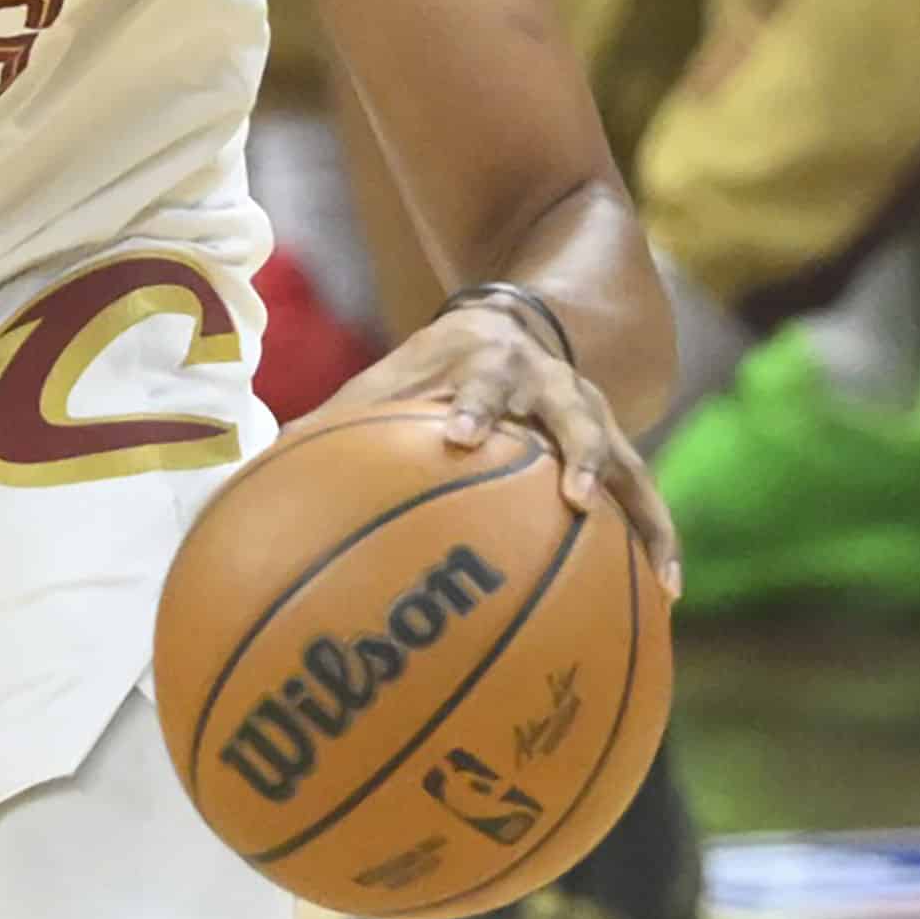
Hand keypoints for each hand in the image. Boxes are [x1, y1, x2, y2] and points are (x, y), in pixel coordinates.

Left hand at [329, 303, 681, 598]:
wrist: (514, 325)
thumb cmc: (432, 371)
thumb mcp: (389, 381)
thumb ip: (333, 422)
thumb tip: (252, 470)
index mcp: (487, 363)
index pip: (480, 384)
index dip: (475, 408)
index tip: (458, 437)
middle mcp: (550, 385)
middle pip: (570, 414)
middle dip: (576, 452)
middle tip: (572, 495)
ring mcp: (592, 415)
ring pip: (626, 458)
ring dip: (637, 507)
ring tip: (651, 569)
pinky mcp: (621, 447)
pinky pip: (649, 497)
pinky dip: (660, 540)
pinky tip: (667, 594)